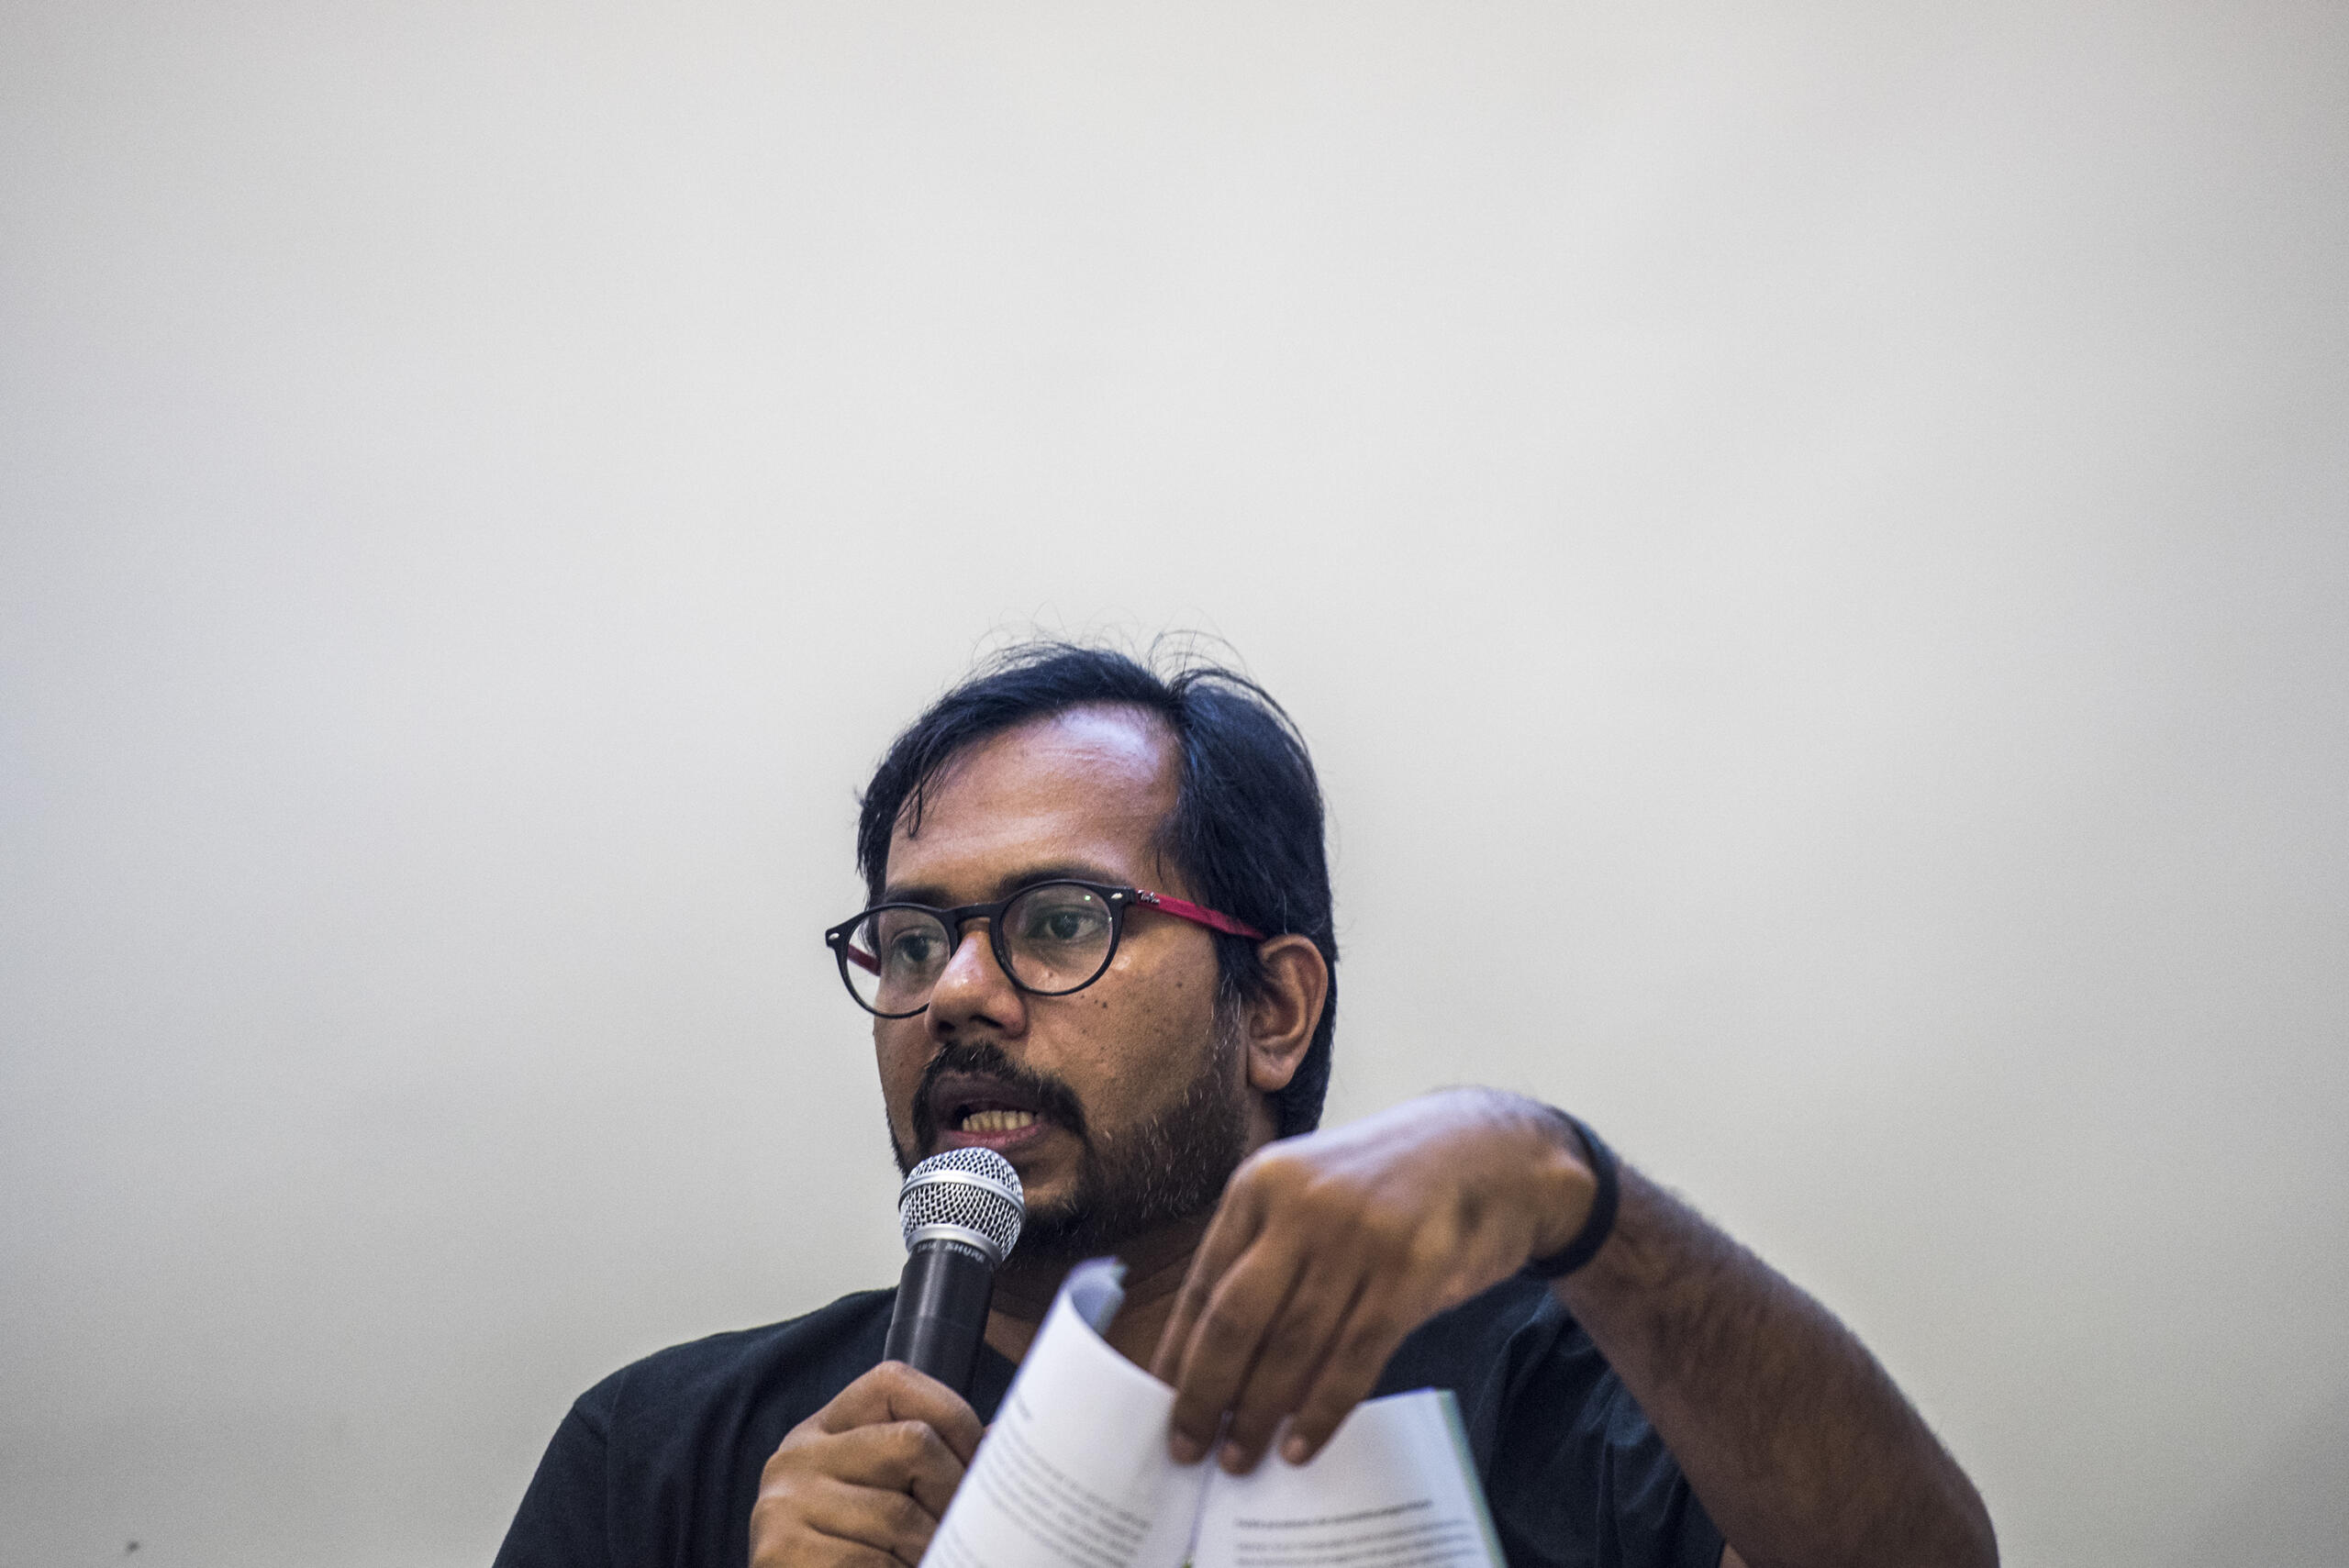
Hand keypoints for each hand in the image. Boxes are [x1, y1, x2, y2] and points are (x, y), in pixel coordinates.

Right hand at [749, 1360, 985, 1566]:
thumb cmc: (853, 1552)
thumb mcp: (882, 1493)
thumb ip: (929, 1462)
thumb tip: (1004, 1438)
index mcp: (824, 1429)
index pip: (894, 1382)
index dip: (954, 1418)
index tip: (983, 1467)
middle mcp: (797, 1455)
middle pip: (912, 1442)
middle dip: (955, 1494)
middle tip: (971, 1530)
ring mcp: (784, 1502)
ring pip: (899, 1515)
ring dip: (934, 1549)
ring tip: (944, 1558)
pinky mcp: (781, 1550)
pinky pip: (871, 1561)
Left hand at [1149, 1088, 1591, 1473]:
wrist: (1493, 1152)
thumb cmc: (1390, 1187)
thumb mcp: (1311, 1192)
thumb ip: (1266, 1255)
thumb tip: (1214, 1358)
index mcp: (1261, 1184)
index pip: (1203, 1284)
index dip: (1177, 1355)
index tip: (1160, 1409)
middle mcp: (1302, 1204)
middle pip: (1235, 1319)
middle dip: (1205, 1395)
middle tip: (1190, 1449)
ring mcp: (1359, 1236)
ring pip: (1292, 1345)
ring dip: (1259, 1413)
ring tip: (1241, 1460)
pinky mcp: (1412, 1270)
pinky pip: (1354, 1357)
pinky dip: (1322, 1410)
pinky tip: (1302, 1444)